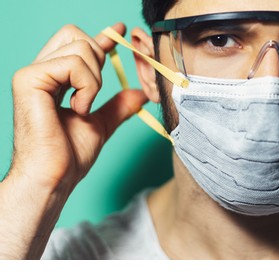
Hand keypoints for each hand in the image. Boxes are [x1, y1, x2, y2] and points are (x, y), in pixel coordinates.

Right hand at [8, 23, 147, 193]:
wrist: (54, 177)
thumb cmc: (69, 157)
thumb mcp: (101, 125)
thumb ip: (117, 106)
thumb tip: (139, 94)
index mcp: (53, 81)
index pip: (78, 46)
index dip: (101, 36)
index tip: (121, 30)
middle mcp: (40, 72)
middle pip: (77, 36)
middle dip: (98, 59)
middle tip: (92, 93)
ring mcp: (32, 73)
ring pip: (80, 48)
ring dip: (94, 80)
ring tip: (83, 107)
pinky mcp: (29, 79)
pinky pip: (73, 64)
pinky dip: (86, 87)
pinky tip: (78, 108)